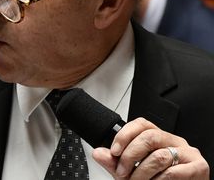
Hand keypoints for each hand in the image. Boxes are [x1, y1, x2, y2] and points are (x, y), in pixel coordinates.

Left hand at [92, 117, 209, 178]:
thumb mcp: (131, 172)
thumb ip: (115, 163)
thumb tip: (98, 153)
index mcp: (158, 138)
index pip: (141, 123)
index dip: (124, 135)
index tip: (114, 151)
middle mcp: (173, 141)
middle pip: (148, 136)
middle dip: (130, 156)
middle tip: (122, 172)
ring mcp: (188, 153)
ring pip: (158, 156)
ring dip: (141, 173)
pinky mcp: (198, 167)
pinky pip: (172, 172)